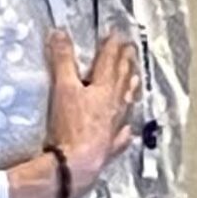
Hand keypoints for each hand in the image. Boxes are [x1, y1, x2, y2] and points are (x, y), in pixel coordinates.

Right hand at [45, 30, 137, 193]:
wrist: (77, 162)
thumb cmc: (71, 127)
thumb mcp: (63, 87)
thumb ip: (63, 60)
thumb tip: (60, 35)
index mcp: (104, 90)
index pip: (110, 63)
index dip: (112, 47)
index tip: (117, 36)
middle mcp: (115, 107)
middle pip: (123, 79)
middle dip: (126, 62)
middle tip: (131, 51)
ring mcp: (115, 126)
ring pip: (127, 103)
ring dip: (131, 88)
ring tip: (135, 80)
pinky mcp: (110, 145)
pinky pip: (122, 134)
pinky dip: (125, 129)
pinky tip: (128, 129)